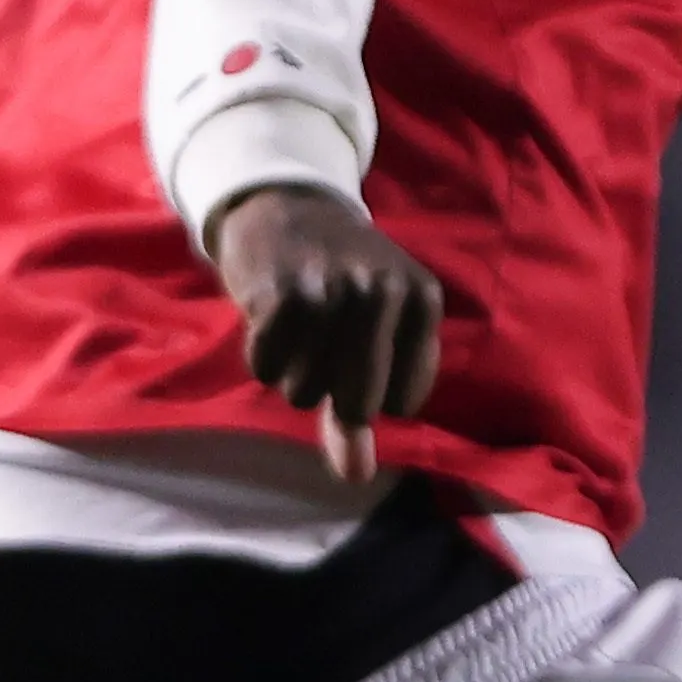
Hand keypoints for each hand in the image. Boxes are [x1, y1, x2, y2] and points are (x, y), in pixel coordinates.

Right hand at [205, 184, 445, 482]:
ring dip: (291, 372)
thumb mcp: (373, 333)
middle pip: (359, 405)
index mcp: (421, 298)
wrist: (285, 205)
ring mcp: (333, 291)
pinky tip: (268, 316)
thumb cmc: (337, 279)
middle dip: (331, 390)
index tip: (360, 351)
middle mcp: (383, 292)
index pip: (403, 402)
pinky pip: (265, 368)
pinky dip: (260, 354)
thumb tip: (355, 476)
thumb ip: (362, 413)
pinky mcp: (281, 293)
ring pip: (304, 392)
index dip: (372, 390)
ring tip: (296, 324)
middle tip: (323, 341)